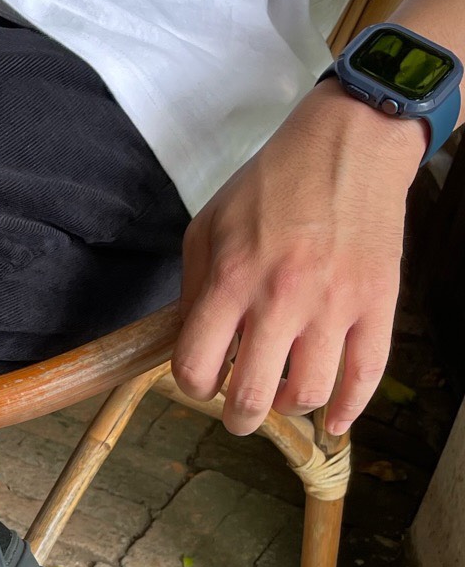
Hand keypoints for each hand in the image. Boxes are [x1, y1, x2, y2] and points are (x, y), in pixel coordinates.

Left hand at [172, 82, 421, 436]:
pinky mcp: (378, 303)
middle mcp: (281, 298)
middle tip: (239, 413)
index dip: (194, 386)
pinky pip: (366, 375)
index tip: (204, 380)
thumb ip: (194, 289)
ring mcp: (335, 304)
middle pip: (252, 396)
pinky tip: (333, 421)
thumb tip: (189, 344)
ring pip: (308, 393)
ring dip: (289, 408)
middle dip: (238, 417)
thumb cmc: (272, 185)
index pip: (197, 367)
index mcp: (231, 279)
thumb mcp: (209, 227)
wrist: (348, 145)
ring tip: (282, 396)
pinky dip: (348, 410)